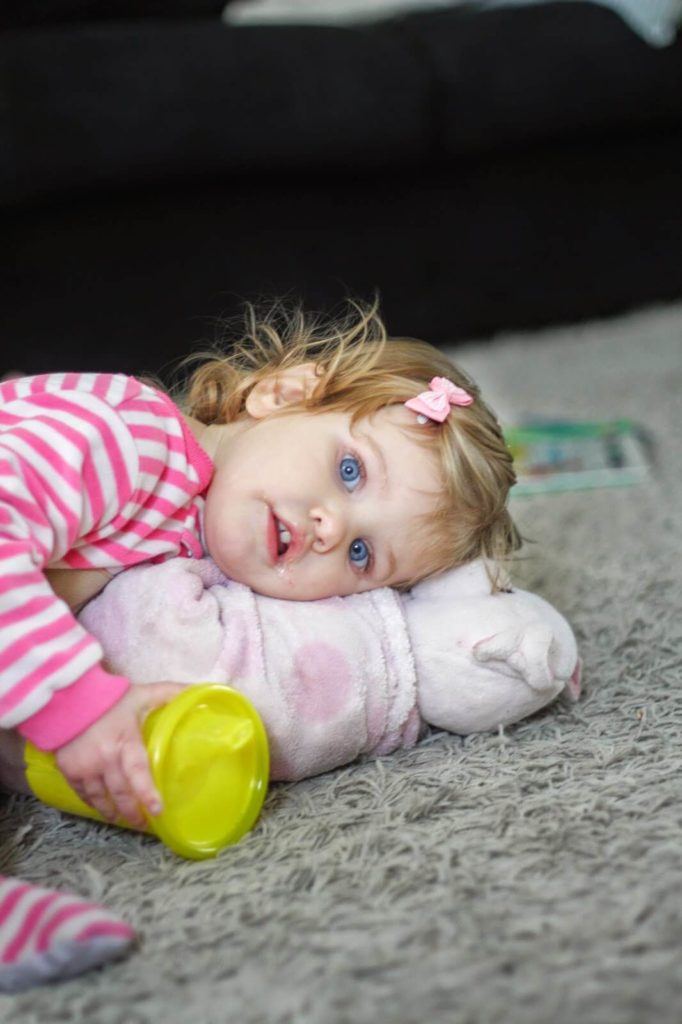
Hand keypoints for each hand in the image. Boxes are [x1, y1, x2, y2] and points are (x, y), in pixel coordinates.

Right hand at [55, 682, 186, 828]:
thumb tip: (198, 691)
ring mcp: (84, 766)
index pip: (138, 772)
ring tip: (123, 819)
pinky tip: (101, 805)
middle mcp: (104, 758)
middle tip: (143, 824)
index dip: (147, 793)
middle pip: (120, 792)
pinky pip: (83, 793)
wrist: (69, 697)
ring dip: (112, 811)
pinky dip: (93, 802)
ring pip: (100, 798)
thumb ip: (170, 693)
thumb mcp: (143, 694)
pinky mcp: (69, 769)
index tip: (157, 810)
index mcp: (125, 741)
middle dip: (132, 812)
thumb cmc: (111, 698)